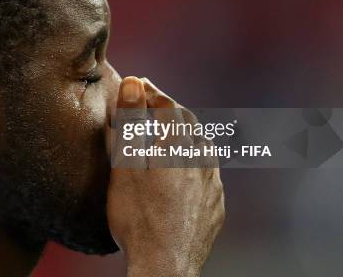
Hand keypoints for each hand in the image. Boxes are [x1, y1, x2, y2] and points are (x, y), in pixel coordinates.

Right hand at [106, 76, 224, 276]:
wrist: (165, 265)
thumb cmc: (137, 217)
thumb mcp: (125, 166)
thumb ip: (131, 122)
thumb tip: (134, 83)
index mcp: (176, 146)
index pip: (165, 105)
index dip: (150, 91)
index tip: (137, 83)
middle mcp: (201, 159)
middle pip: (187, 121)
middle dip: (168, 107)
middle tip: (150, 102)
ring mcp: (213, 183)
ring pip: (202, 144)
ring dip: (185, 131)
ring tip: (168, 131)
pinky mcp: (217, 203)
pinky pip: (210, 170)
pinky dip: (195, 158)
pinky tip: (184, 168)